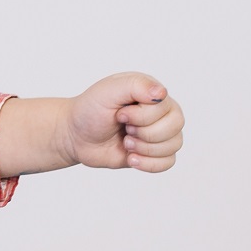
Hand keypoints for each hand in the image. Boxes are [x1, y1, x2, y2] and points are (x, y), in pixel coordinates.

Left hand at [0, 75, 184, 176]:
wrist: (76, 135)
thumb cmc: (91, 109)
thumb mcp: (108, 90)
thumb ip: (136, 86)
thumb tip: (162, 94)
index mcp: (153, 93)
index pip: (165, 108)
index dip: (141, 116)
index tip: (120, 114)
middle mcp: (161, 111)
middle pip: (175, 127)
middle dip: (144, 133)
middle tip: (124, 129)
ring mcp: (159, 133)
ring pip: (174, 145)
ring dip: (144, 148)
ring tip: (126, 142)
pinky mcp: (154, 153)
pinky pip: (168, 162)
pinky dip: (149, 164)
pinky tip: (131, 158)